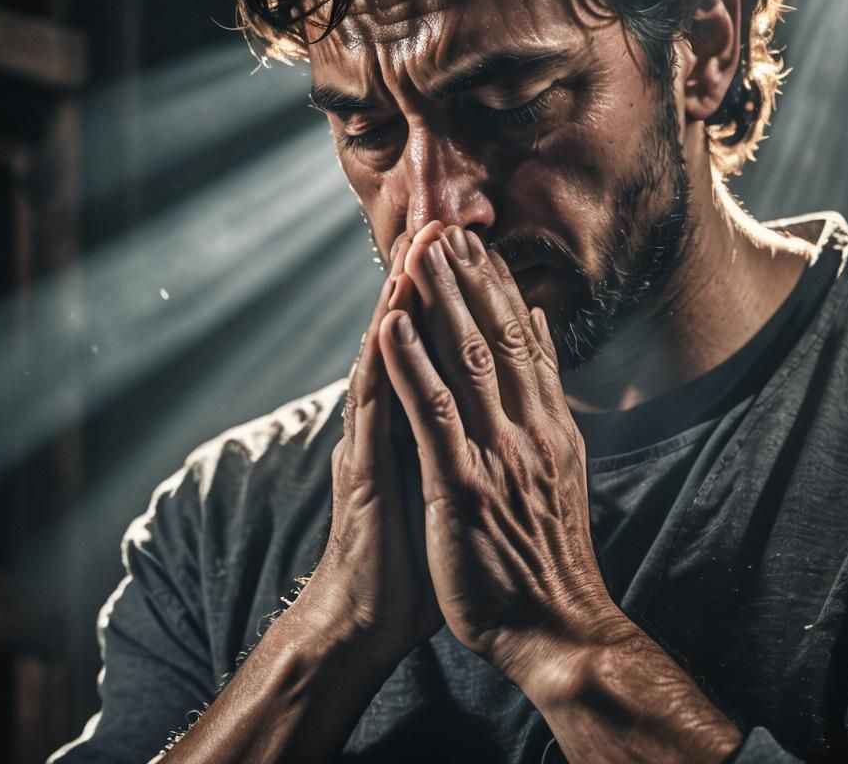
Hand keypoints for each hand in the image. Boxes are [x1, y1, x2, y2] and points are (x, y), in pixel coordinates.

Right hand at [296, 250, 441, 664]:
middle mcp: (393, 425)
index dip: (459, 302)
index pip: (442, 351)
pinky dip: (380, 364)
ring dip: (398, 304)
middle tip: (442, 228)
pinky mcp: (362, 475)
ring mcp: (373, 445)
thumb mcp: (446, 483)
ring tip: (411, 252)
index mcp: (422, 427)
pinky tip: (385, 325)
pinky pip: (371, 412)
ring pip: (386, 361)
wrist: (368, 618)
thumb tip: (485, 404)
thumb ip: (453, 436)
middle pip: (412, 343)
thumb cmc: (415, 554)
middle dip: (429, 284)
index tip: (477, 253)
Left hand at [378, 224, 623, 686]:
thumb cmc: (549, 551)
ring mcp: (496, 456)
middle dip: (470, 279)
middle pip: (495, 338)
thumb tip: (539, 330)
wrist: (558, 627)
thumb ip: (547, 397)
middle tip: (448, 227)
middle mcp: (529, 429)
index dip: (498, 288)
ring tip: (422, 254)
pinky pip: (432, 415)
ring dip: (441, 303)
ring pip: (465, 362)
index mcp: (549, 425)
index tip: (480, 244)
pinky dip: (412, 365)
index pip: (523, 341)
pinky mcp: (462, 487)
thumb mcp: (561, 465)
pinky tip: (393, 326)